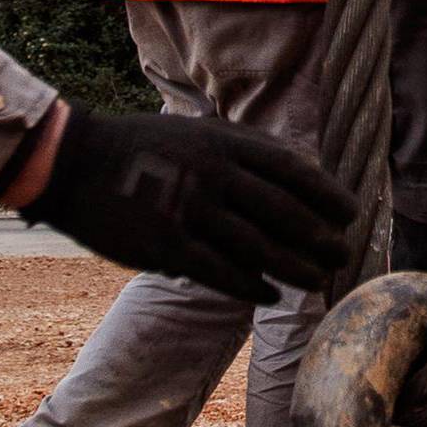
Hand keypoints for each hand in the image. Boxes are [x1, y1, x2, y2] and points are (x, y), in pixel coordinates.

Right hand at [25, 105, 357, 301]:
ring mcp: (190, 211)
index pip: (292, 171)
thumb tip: (305, 166)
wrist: (76, 163)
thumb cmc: (144, 148)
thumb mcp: (199, 131)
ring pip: (258, 248)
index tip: (350, 214)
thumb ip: (248, 148)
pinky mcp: (166, 245)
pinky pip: (220, 273)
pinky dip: (250, 286)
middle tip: (342, 254)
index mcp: (225, 144)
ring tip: (316, 280)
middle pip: (283, 213)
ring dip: (293, 267)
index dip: (327, 195)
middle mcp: (213, 175)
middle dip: (320, 237)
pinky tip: (270, 295)